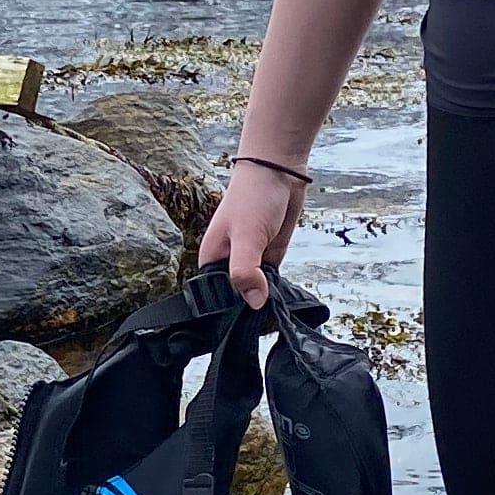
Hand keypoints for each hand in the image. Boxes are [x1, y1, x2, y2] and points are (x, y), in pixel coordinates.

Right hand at [199, 157, 306, 307]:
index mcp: (212, 260)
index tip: (244, 323)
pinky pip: (271, 283)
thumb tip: (254, 303)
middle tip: (265, 320)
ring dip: (265, 300)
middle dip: (249, 307)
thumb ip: (245, 271)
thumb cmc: (253, 197)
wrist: (279, 172)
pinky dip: (276, 290)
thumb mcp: (246, 236)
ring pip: (255, 292)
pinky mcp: (269, 258)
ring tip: (275, 315)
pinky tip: (283, 300)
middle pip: (236, 298)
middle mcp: (228, 263)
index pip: (215, 297)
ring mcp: (250, 262)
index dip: (229, 310)